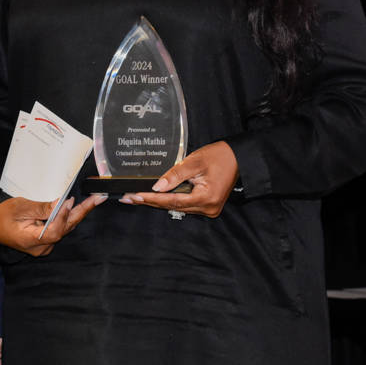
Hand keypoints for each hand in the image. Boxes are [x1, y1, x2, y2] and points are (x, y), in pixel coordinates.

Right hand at [0, 194, 105, 255]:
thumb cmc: (3, 216)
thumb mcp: (19, 207)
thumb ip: (40, 207)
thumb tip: (60, 203)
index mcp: (30, 240)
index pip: (54, 231)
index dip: (63, 217)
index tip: (69, 201)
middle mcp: (41, 246)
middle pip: (65, 229)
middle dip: (82, 212)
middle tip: (97, 198)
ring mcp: (45, 245)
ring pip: (66, 228)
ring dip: (79, 213)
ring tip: (95, 199)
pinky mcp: (47, 240)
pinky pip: (62, 228)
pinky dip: (71, 216)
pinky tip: (82, 206)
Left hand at [121, 140, 238, 216]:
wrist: (238, 157)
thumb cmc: (219, 156)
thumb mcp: (194, 161)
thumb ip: (175, 175)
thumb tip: (156, 187)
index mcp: (206, 198)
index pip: (172, 201)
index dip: (152, 199)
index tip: (134, 196)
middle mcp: (208, 208)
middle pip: (173, 207)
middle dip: (150, 201)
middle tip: (128, 198)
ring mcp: (209, 209)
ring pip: (178, 207)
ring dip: (158, 201)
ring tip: (137, 196)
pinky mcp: (207, 206)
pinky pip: (185, 204)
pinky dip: (170, 200)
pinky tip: (155, 196)